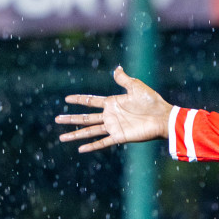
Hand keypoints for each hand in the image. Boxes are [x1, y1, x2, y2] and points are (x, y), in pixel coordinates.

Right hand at [56, 66, 171, 152]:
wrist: (162, 117)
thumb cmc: (152, 101)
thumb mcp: (136, 86)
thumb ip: (123, 79)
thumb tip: (117, 68)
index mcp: (112, 103)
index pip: (90, 101)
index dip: (79, 100)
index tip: (66, 99)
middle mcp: (110, 116)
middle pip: (85, 117)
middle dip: (71, 119)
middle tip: (56, 120)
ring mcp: (114, 127)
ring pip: (90, 131)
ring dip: (75, 134)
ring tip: (61, 137)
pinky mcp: (119, 137)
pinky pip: (102, 142)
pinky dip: (91, 146)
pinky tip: (80, 149)